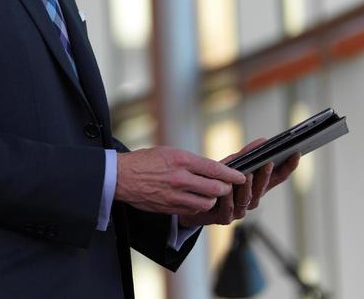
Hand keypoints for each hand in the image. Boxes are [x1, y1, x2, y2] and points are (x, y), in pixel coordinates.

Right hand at [114, 146, 245, 216]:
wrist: (122, 177)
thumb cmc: (145, 161)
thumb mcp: (168, 152)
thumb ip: (189, 161)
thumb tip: (209, 169)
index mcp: (181, 159)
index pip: (214, 168)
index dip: (231, 174)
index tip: (241, 176)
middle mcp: (181, 178)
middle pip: (215, 189)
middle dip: (225, 189)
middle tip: (227, 186)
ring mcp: (176, 195)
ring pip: (207, 203)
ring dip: (212, 200)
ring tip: (211, 195)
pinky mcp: (171, 208)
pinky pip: (193, 211)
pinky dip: (198, 206)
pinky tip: (195, 200)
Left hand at [179, 140, 300, 227]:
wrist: (193, 200)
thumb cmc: (215, 180)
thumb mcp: (231, 164)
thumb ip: (246, 154)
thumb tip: (263, 140)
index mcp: (256, 187)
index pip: (276, 178)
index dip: (288, 167)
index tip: (296, 154)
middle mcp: (251, 200)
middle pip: (263, 189)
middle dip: (266, 175)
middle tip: (269, 162)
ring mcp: (239, 211)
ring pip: (248, 200)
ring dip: (249, 187)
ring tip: (248, 174)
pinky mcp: (224, 219)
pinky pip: (228, 209)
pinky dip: (228, 198)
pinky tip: (226, 190)